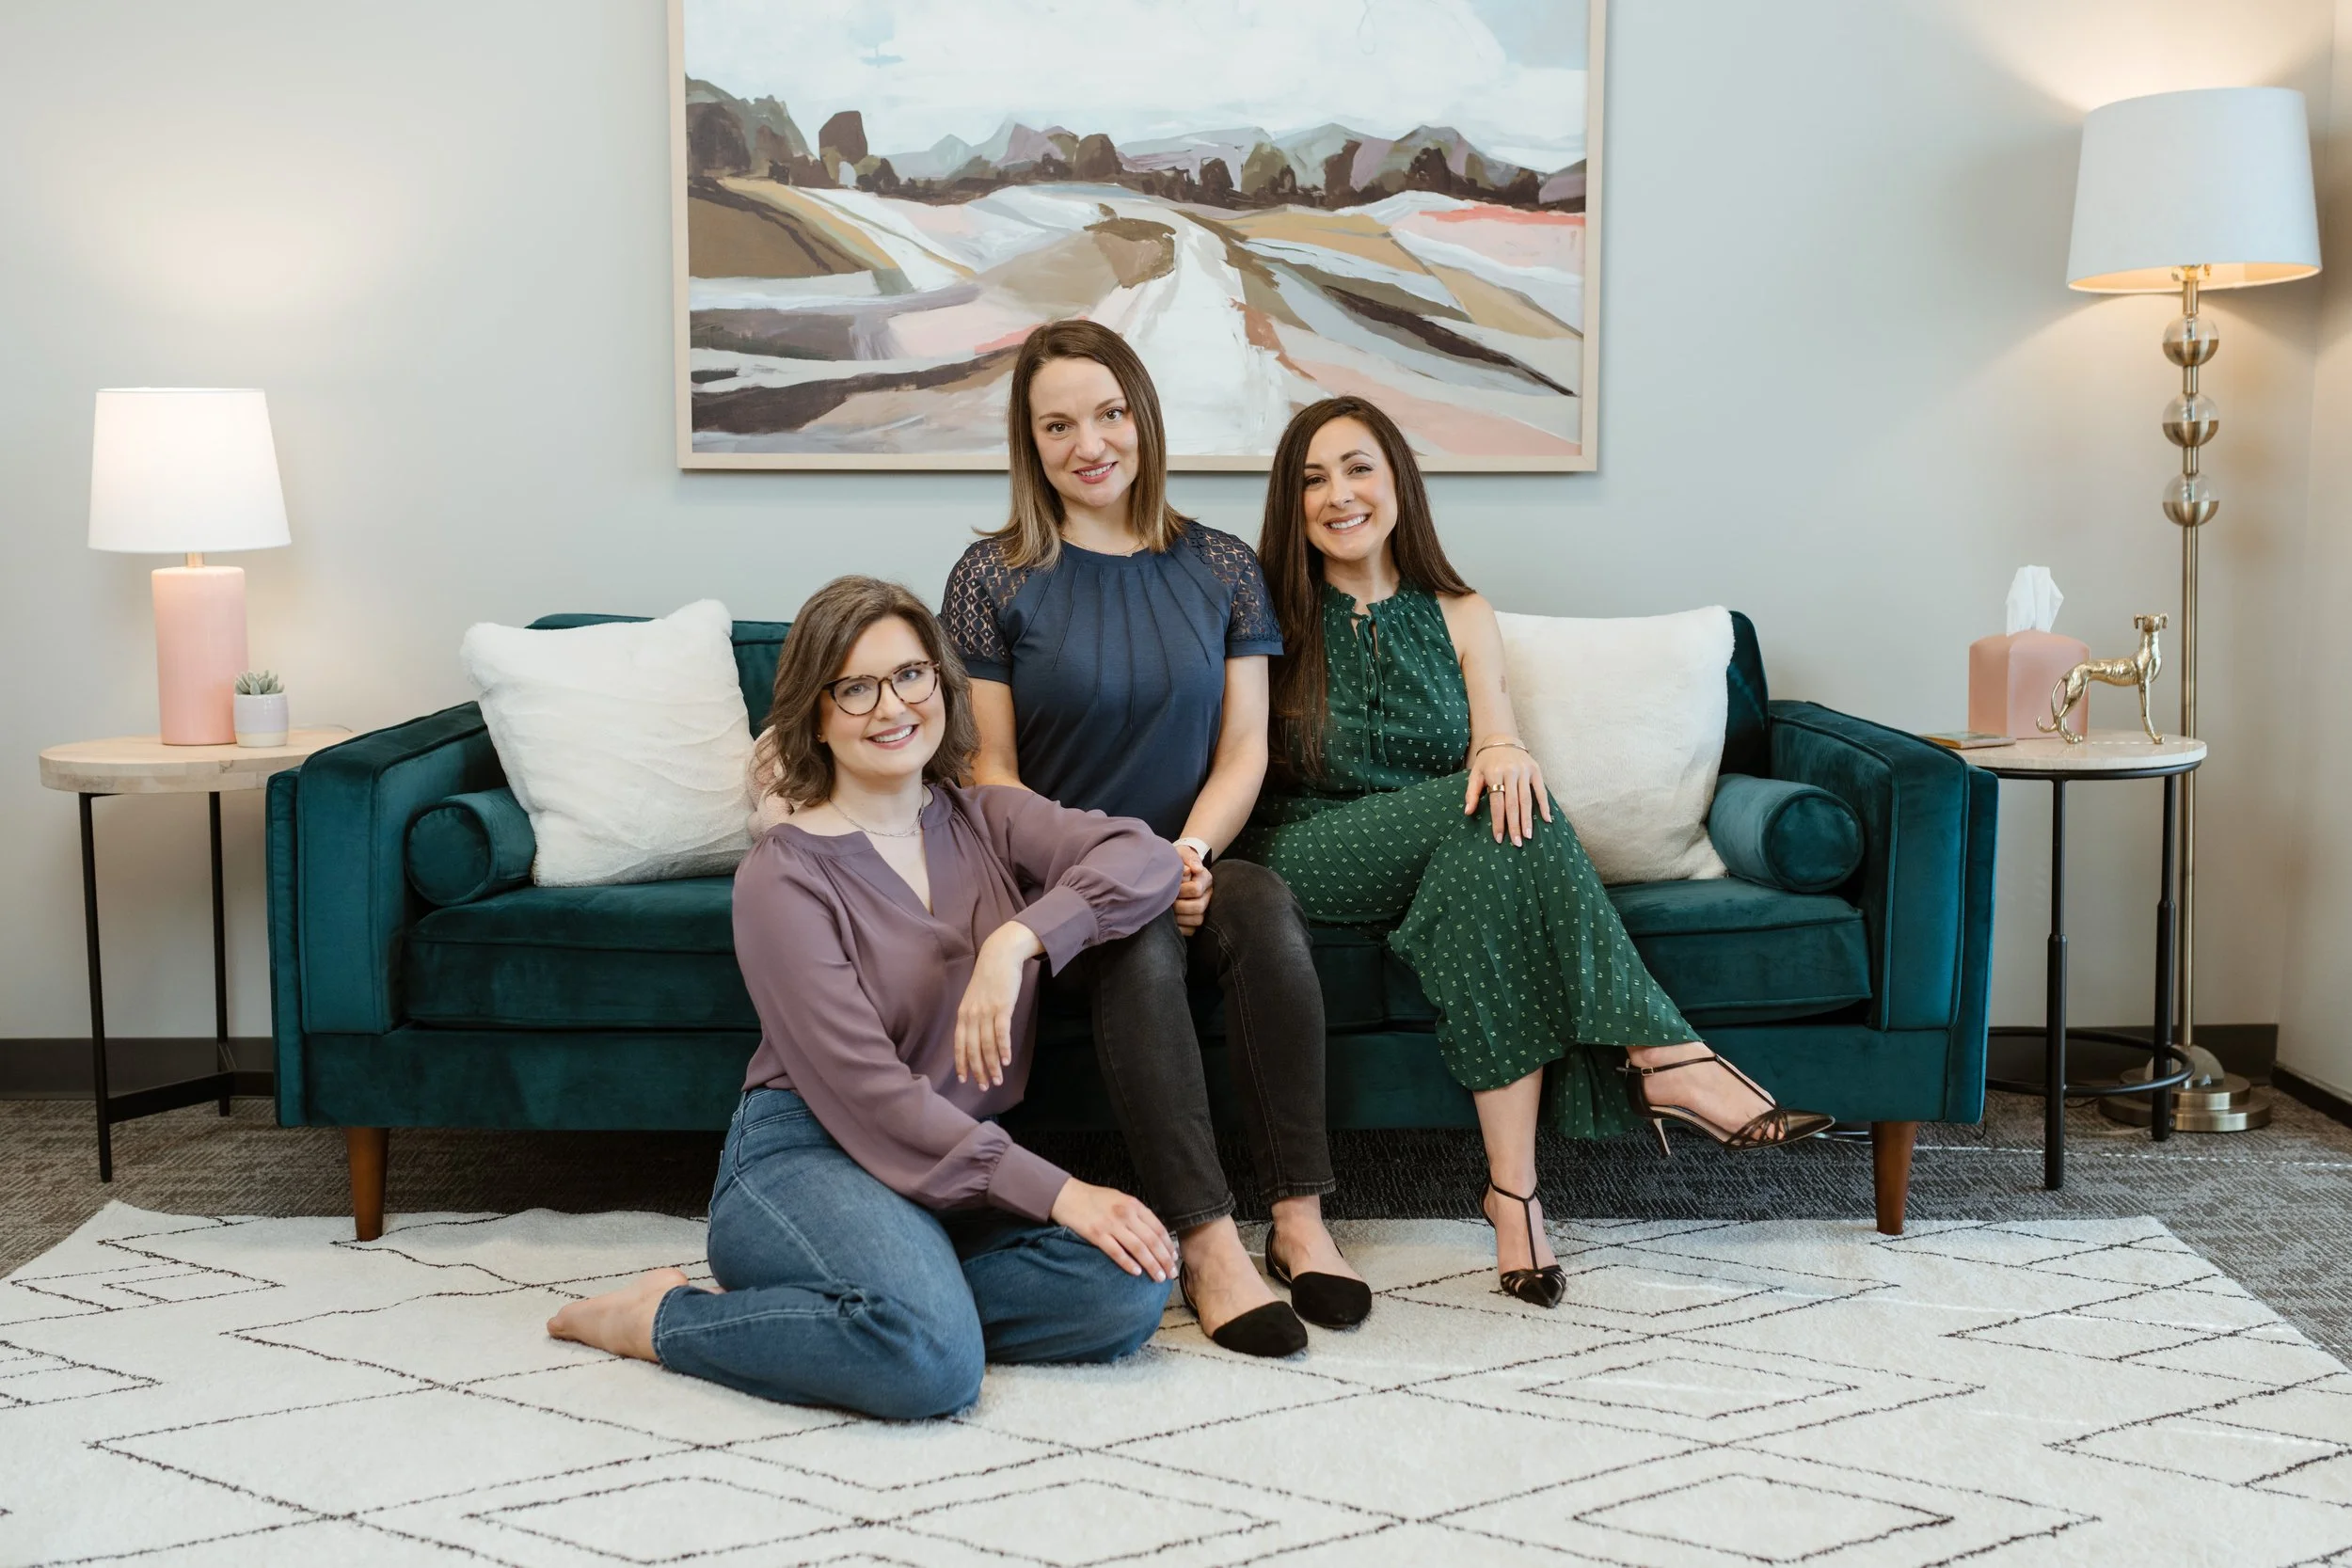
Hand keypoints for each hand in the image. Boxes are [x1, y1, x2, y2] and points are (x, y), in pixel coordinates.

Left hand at [954, 922, 1043, 1087]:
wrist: (999, 956)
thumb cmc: (989, 978)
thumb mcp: (974, 998)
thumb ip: (974, 1017)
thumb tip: (977, 1037)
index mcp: (963, 1014)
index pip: (959, 1045)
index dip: (962, 1063)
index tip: (965, 1080)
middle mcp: (971, 1015)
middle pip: (973, 1049)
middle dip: (978, 1071)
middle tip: (985, 1087)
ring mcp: (986, 1011)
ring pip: (987, 1045)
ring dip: (992, 1065)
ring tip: (998, 1080)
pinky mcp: (1002, 1007)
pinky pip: (1001, 1033)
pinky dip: (1003, 1049)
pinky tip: (1005, 1061)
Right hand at [1050, 1178, 1175, 1280]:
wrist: (1067, 1195)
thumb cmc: (1094, 1198)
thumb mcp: (1120, 1198)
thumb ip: (1136, 1213)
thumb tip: (1152, 1231)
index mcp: (1133, 1204)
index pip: (1158, 1228)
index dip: (1168, 1245)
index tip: (1174, 1258)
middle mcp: (1125, 1214)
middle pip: (1151, 1240)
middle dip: (1164, 1259)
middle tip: (1171, 1273)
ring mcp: (1111, 1225)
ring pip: (1138, 1248)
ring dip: (1151, 1265)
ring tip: (1159, 1277)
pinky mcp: (1097, 1235)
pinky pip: (1116, 1252)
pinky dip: (1128, 1263)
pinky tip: (1137, 1273)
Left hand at [1173, 842, 1212, 936]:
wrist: (1177, 869)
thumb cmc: (1178, 861)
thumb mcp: (1182, 853)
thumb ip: (1189, 858)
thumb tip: (1195, 869)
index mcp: (1205, 878)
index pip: (1197, 889)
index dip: (1182, 890)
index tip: (1172, 886)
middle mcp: (1208, 894)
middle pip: (1199, 907)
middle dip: (1180, 906)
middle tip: (1168, 902)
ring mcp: (1204, 908)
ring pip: (1198, 920)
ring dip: (1180, 918)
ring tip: (1169, 911)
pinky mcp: (1196, 919)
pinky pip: (1192, 930)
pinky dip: (1181, 928)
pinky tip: (1171, 922)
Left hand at [1464, 742, 1551, 846]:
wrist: (1502, 739)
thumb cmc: (1487, 761)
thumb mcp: (1475, 774)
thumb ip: (1471, 793)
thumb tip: (1468, 812)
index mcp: (1494, 774)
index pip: (1497, 803)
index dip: (1498, 821)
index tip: (1499, 838)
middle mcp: (1510, 772)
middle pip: (1513, 804)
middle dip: (1515, 825)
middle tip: (1517, 843)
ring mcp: (1524, 771)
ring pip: (1527, 799)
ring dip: (1528, 819)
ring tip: (1528, 836)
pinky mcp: (1536, 770)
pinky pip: (1541, 790)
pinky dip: (1544, 805)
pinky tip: (1547, 820)